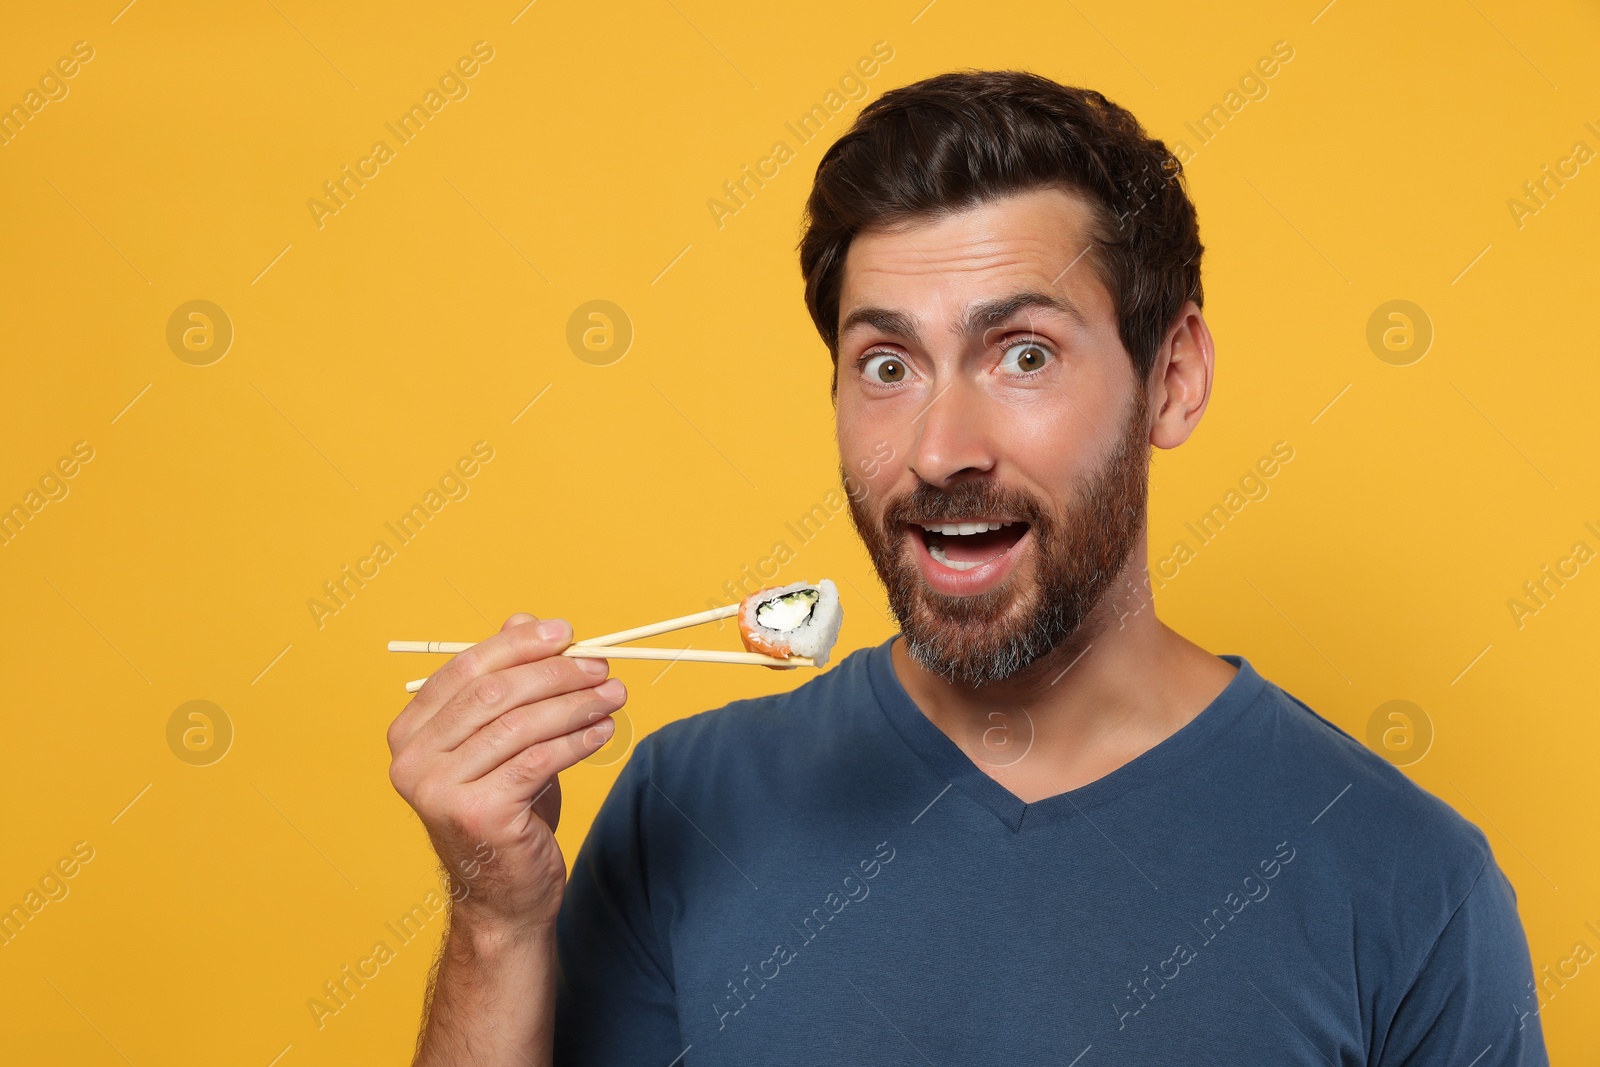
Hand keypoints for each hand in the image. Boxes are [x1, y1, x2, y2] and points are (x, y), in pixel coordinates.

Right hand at [387, 613, 623, 931]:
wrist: (502, 897)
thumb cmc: (504, 812)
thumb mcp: (503, 741)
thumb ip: (507, 682)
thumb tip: (526, 618)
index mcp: (410, 733)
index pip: (466, 669)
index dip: (518, 645)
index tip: (566, 632)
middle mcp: (413, 760)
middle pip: (495, 693)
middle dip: (556, 673)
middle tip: (602, 666)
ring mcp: (440, 790)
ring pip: (521, 725)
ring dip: (576, 704)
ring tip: (614, 695)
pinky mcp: (478, 814)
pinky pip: (539, 760)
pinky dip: (578, 740)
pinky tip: (604, 731)